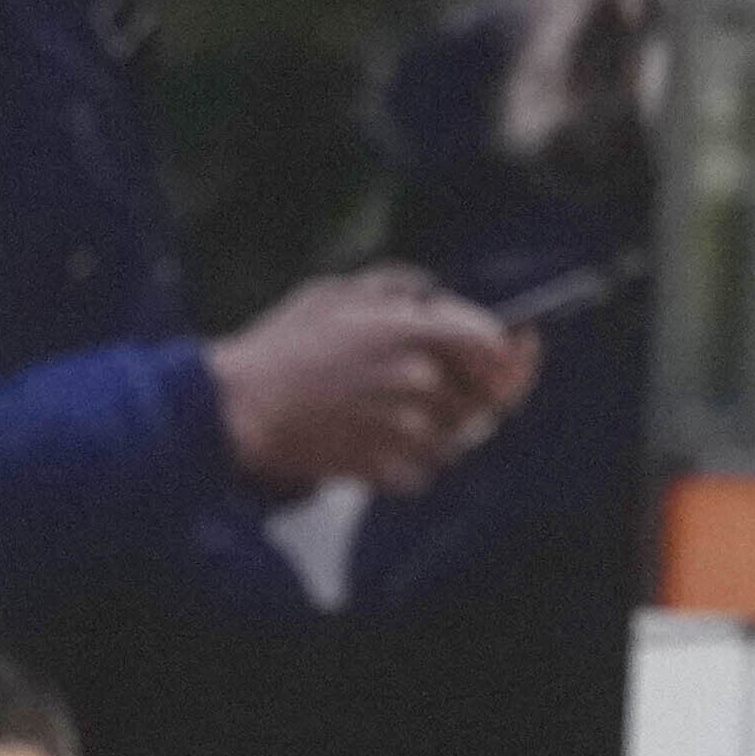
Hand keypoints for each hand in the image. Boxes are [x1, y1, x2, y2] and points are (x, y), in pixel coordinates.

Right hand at [208, 268, 540, 494]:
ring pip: (457, 436)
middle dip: (473, 390)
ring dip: (443, 427)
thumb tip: (432, 295)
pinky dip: (413, 460)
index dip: (516, 351)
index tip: (521, 348)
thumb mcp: (334, 291)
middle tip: (450, 386)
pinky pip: (424, 470)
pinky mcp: (384, 468)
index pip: (496, 345)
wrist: (233, 411)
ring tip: (400, 414)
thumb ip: (397, 285)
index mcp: (413, 333)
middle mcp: (419, 381)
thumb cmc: (278, 351)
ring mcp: (404, 429)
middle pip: (485, 395)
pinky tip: (380, 441)